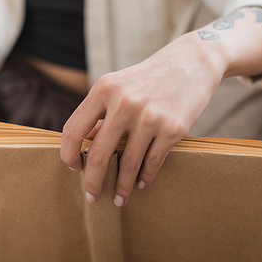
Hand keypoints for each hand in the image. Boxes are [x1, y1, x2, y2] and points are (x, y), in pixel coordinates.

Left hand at [60, 33, 227, 205]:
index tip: (75, 168)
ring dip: (120, 187)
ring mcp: (150, 116)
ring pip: (127, 164)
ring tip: (118, 199)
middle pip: (98, 155)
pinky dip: (144, 178)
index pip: (73, 130)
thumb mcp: (119, 85)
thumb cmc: (150, 77)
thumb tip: (82, 143)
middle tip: (92, 197)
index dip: (69, 155)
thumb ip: (100, 112)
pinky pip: (152, 163)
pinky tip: (140, 184)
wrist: (193, 61)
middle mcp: (124, 102)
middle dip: (92, 182)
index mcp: (104, 89)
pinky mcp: (173, 128)